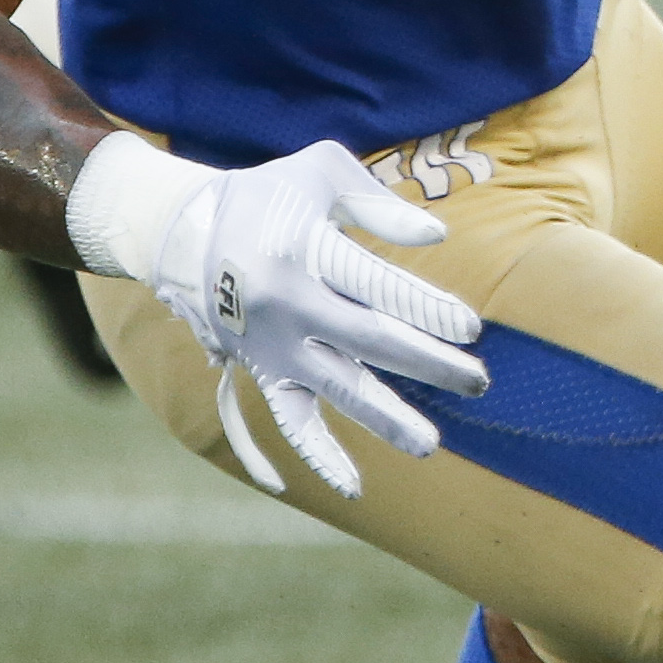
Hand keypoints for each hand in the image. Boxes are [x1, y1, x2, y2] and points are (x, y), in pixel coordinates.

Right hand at [146, 141, 490, 497]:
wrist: (184, 231)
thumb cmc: (270, 194)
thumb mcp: (321, 173)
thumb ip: (380, 205)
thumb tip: (438, 236)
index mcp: (304, 251)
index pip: (376, 285)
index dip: (426, 308)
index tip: (472, 329)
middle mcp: (287, 306)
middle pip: (368, 342)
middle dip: (427, 364)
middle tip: (478, 382)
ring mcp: (273, 345)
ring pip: (334, 390)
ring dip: (383, 419)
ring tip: (429, 443)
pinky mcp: (262, 371)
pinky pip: (288, 421)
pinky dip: (316, 455)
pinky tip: (352, 488)